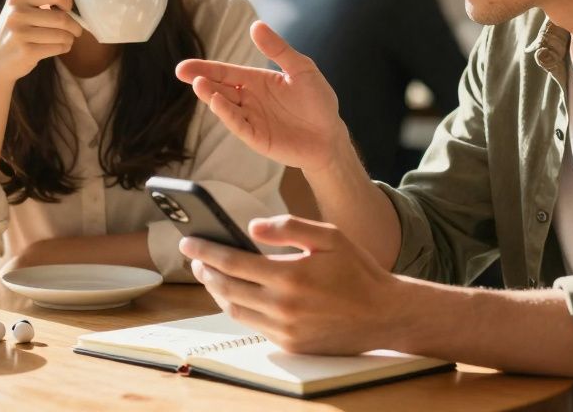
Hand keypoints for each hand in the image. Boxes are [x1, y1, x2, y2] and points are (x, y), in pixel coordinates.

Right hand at [0, 0, 84, 83]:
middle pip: (62, 17)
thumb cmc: (14, 32)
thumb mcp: (23, 8)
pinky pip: (58, 47)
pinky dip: (64, 48)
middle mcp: (16, 13)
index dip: (69, 2)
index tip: (69, 10)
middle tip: (76, 30)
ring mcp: (20, 33)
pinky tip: (58, 48)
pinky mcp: (26, 51)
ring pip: (63, 34)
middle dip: (75, 26)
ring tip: (65, 39)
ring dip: (70, 39)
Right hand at [175, 21, 351, 173]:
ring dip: (211, 95)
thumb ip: (278, 49)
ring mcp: (251, 119)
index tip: (185, 66)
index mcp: (257, 81)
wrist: (330, 136)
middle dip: (201, 79)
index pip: (226, 72)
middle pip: (220, 88)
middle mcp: (249, 99)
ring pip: (225, 106)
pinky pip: (238, 124)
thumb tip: (256, 25)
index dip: (206, 68)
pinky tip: (217, 102)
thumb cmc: (318, 101)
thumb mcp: (301, 68)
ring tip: (198, 83)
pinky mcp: (257, 137)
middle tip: (182, 71)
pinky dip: (226, 114)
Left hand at [180, 216, 404, 354]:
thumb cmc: (358, 270)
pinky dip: (238, 308)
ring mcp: (284, 329)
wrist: (384, 315)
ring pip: (235, 309)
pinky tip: (236, 295)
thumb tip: (251, 227)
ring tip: (211, 274)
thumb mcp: (329, 237)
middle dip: (206, 270)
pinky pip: (253, 326)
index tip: (188, 242)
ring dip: (217, 291)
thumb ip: (289, 227)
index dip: (206, 251)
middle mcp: (282, 306)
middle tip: (195, 258)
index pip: (233, 261)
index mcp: (290, 275)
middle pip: (227, 287)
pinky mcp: (290, 345)